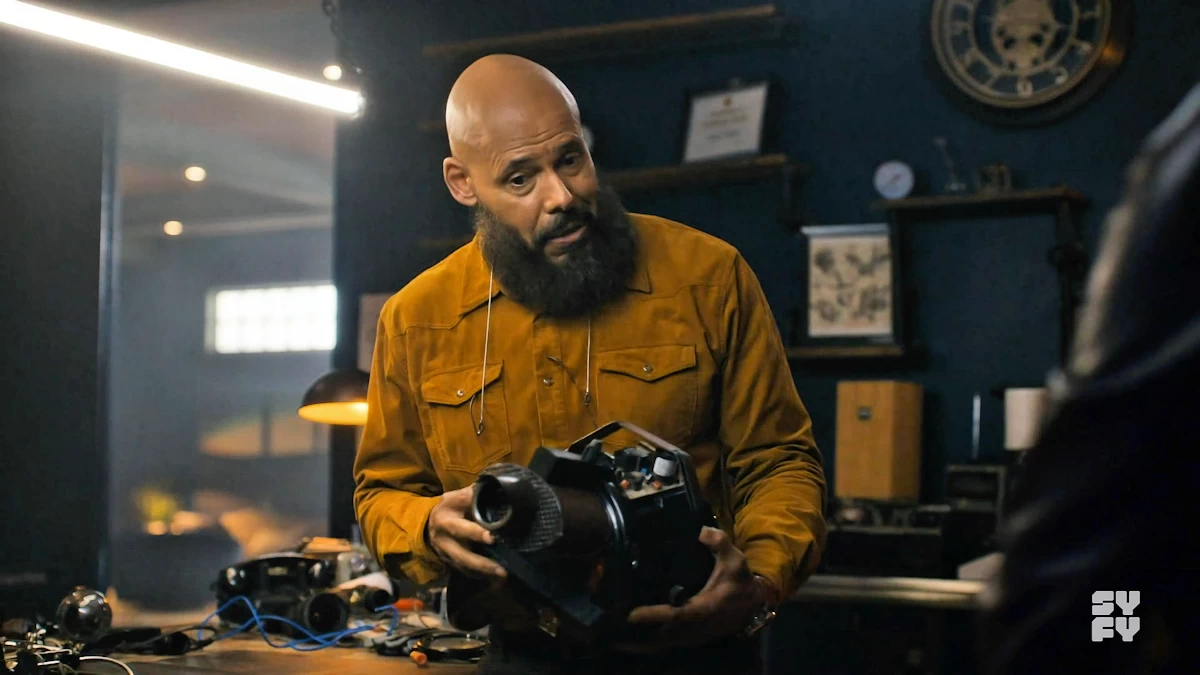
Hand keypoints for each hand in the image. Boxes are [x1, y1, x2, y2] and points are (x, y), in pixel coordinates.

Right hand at [426, 485, 506, 579]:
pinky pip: (467, 573)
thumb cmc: (449, 507)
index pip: (460, 527)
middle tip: (501, 569)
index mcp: (445, 520)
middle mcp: (444, 540)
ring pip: (465, 567)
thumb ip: (473, 495)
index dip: (475, 533)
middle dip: (481, 563)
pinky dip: (482, 577)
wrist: (428, 524)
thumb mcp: (456, 498)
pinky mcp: (451, 564)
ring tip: (504, 576)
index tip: (491, 538)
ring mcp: (446, 555)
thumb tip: (497, 489)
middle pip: (462, 555)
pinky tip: (497, 580)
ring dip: (484, 573)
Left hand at [617, 527, 762, 652]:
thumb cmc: (739, 580)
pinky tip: (627, 642)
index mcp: (705, 609)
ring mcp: (693, 637)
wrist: (753, 604)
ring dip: (637, 644)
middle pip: (661, 637)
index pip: (675, 616)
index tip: (630, 615)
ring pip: (661, 645)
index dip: (653, 616)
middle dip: (636, 636)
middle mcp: (697, 628)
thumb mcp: (735, 558)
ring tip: (611, 640)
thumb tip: (701, 531)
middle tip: (609, 630)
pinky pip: (664, 645)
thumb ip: (719, 542)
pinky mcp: (690, 639)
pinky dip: (646, 645)